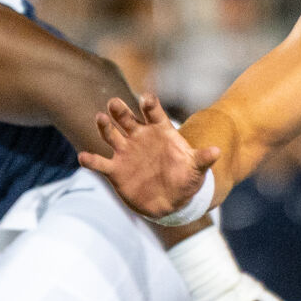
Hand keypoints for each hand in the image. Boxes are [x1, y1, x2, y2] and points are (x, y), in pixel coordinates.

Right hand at [78, 95, 222, 219]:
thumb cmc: (186, 179)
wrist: (171, 201)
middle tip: (114, 103)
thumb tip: (217, 152)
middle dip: (121, 110)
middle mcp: (140, 137)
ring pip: (111, 134)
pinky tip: (83, 158)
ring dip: (104, 126)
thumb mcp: (196, 169)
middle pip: (128, 119)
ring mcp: (126, 152)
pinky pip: (100, 163)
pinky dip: (91, 161)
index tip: (146, 99)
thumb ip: (203, 159)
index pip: (154, 113)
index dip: (150, 105)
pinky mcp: (115, 170)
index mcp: (160, 131)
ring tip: (100, 118)